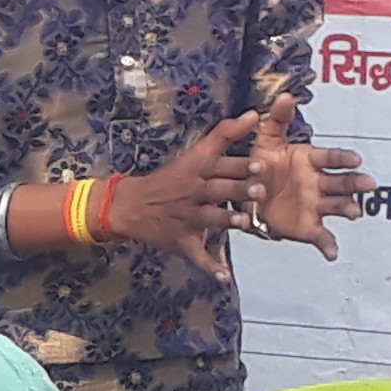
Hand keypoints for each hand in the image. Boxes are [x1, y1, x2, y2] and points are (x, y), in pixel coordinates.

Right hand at [99, 116, 263, 276]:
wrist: (130, 205)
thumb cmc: (170, 179)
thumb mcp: (195, 153)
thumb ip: (225, 135)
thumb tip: (254, 114)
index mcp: (196, 170)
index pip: (219, 164)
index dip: (239, 164)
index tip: (260, 164)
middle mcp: (193, 192)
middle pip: (218, 189)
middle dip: (238, 190)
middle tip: (259, 189)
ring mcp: (187, 218)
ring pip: (209, 219)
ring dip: (226, 221)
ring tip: (243, 222)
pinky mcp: (183, 241)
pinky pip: (197, 256)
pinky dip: (210, 267)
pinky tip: (224, 277)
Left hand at [248, 101, 375, 260]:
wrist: (247, 197)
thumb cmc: (261, 166)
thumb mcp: (266, 141)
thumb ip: (277, 119)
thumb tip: (286, 96)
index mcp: (310, 161)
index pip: (331, 158)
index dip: (343, 159)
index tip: (355, 158)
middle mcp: (318, 183)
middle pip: (342, 182)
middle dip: (355, 183)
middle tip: (368, 184)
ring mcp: (315, 205)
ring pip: (337, 206)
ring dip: (347, 208)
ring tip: (354, 212)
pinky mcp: (308, 226)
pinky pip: (322, 236)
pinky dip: (329, 245)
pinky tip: (333, 253)